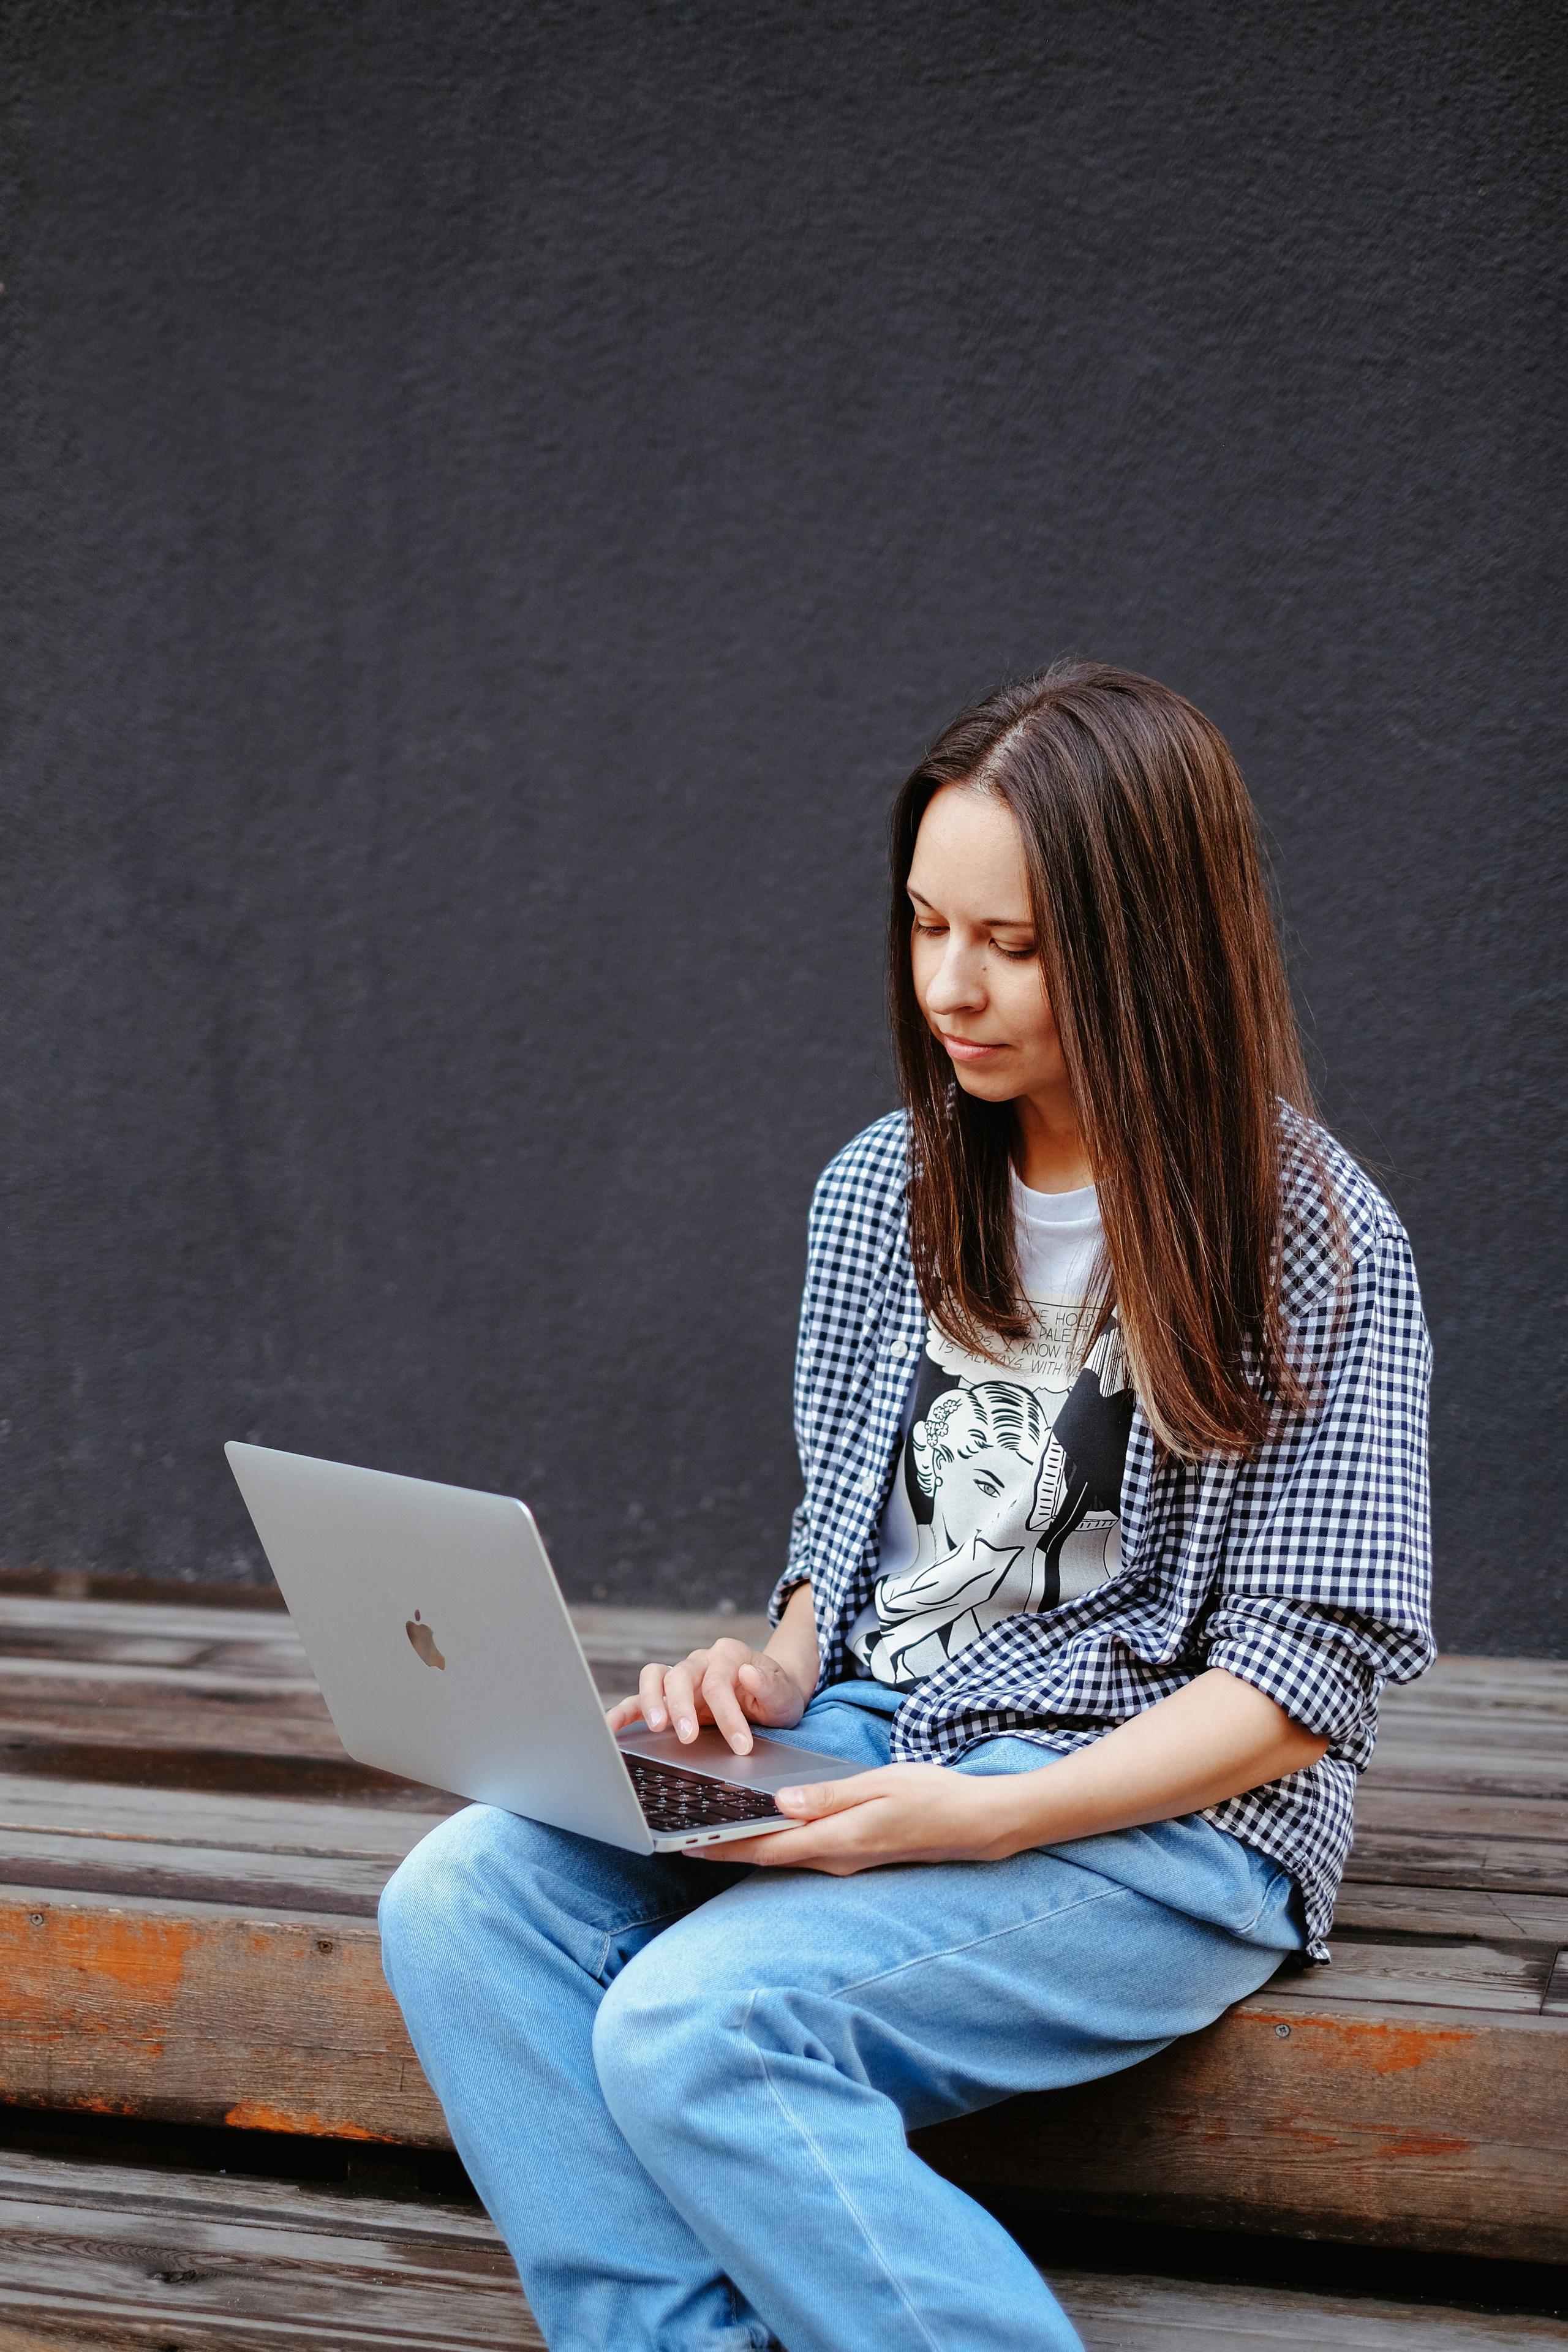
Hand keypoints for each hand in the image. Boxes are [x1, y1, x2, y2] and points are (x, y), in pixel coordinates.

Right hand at [606, 1638, 811, 1755]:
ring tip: (656, 1728)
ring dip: (652, 1702)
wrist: (773, 1695)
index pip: (720, 1683)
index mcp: (729, 1655)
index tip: (741, 1747)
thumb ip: (770, 1684)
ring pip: (655, 1677)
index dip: (728, 1715)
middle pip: (681, 1675)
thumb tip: (749, 1672)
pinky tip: (611, 1728)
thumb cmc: (778, 1695)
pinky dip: (624, 1711)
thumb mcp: (784, 1693)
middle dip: (682, 1707)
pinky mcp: (669, 1698)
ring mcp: (682, 1678)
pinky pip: (640, 1699)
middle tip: (689, 1738)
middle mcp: (701, 1661)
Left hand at [708, 1761, 1025, 1871]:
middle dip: (728, 1850)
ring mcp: (849, 1862)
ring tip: (716, 1833)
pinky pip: (808, 1854)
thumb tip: (781, 1802)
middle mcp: (839, 1859)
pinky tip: (770, 1831)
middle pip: (771, 1857)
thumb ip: (829, 1796)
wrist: (978, 1825)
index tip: (687, 1846)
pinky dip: (780, 1845)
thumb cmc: (933, 1797)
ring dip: (751, 1848)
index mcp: (840, 1840)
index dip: (725, 1849)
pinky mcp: (859, 1856)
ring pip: (788, 1857)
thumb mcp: (880, 1785)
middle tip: (687, 1839)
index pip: (768, 1848)